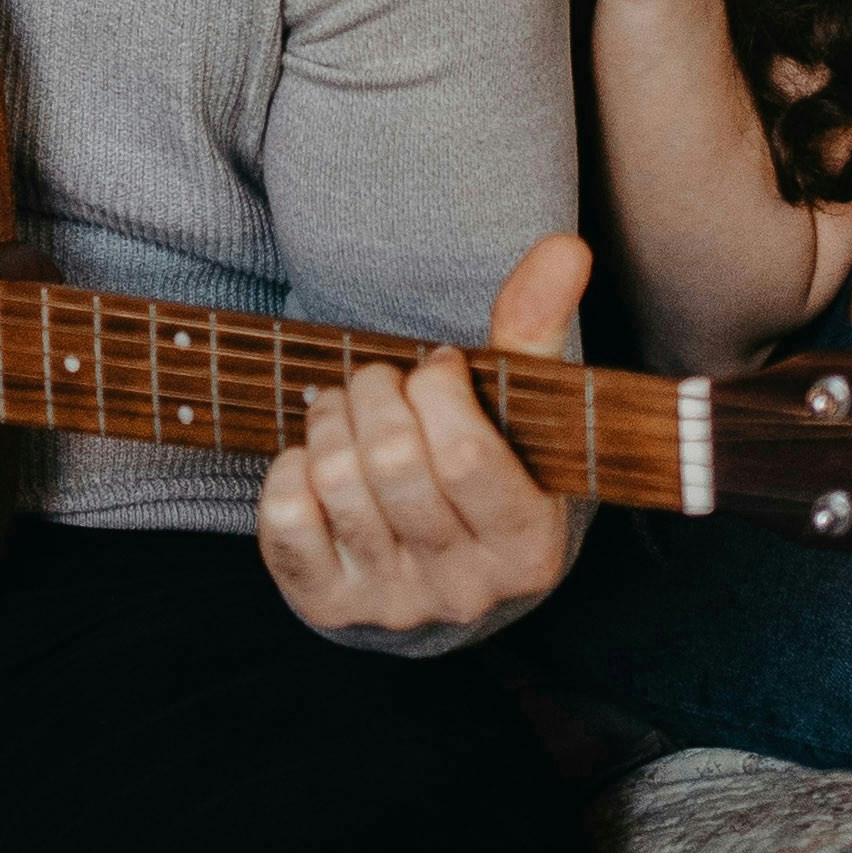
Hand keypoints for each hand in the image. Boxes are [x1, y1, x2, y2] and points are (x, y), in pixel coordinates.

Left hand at [259, 231, 589, 640]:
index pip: (465, 457)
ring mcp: (393, 603)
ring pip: (335, 482)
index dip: (437, 391)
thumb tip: (566, 248)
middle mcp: (464, 590)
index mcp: (529, 548)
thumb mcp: (519, 412)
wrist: (435, 563)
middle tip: (379, 380)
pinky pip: (285, 516)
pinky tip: (313, 458)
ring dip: (329, 420)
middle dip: (374, 394)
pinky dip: (289, 466)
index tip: (438, 370)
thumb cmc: (482, 469)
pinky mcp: (327, 605)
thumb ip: (537, 329)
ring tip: (344, 408)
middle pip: (393, 464)